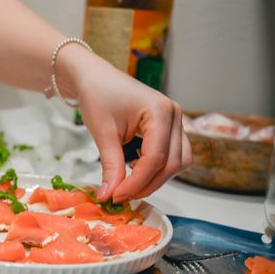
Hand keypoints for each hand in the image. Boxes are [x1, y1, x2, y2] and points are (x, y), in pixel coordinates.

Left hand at [74, 61, 191, 202]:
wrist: (96, 78)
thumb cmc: (98, 96)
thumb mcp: (103, 133)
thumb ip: (111, 166)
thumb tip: (109, 196)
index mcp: (160, 111)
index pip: (156, 158)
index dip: (137, 182)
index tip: (116, 196)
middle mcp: (174, 115)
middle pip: (172, 164)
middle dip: (147, 184)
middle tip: (120, 195)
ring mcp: (176, 120)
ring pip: (179, 162)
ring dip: (156, 179)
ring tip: (128, 183)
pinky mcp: (171, 127)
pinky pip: (175, 155)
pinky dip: (158, 168)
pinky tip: (135, 168)